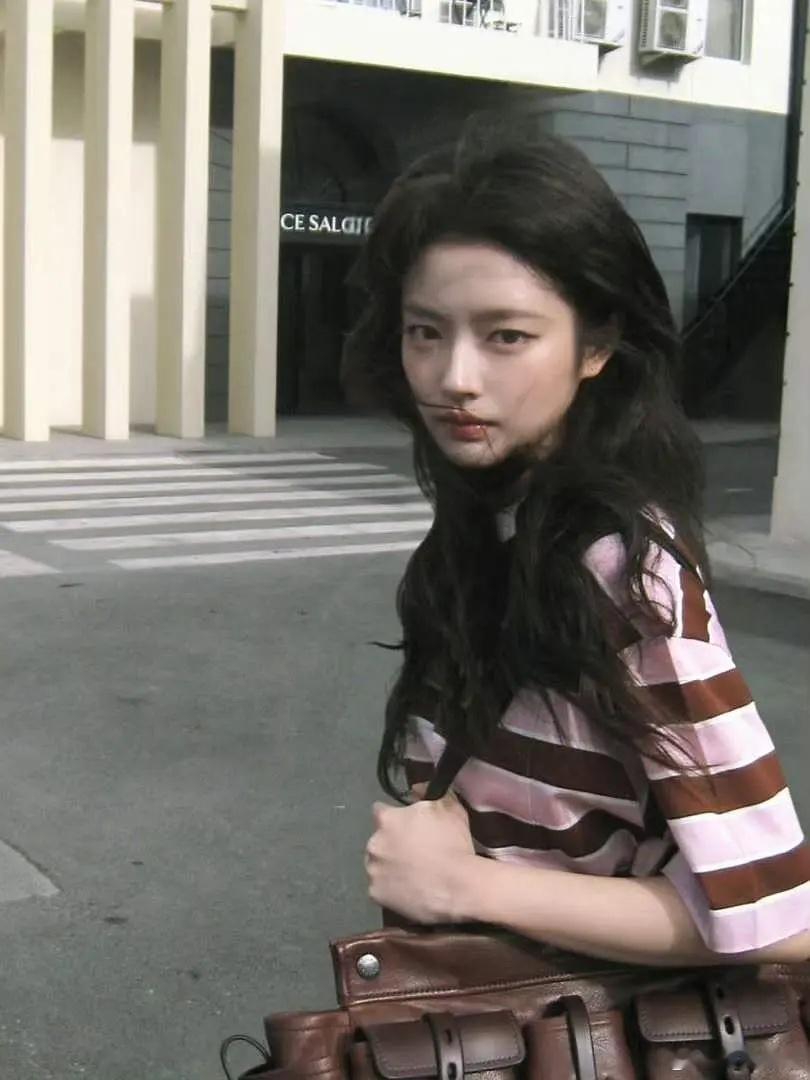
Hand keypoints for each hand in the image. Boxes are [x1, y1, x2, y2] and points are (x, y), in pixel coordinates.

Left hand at [365, 794, 477, 923]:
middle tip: (413, 851)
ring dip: (389, 865)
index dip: (393, 816)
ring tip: (412, 873)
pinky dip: (391, 888)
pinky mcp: (376, 894)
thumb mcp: (448, 807)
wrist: (458, 886)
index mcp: (387, 820)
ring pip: (377, 864)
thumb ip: (427, 793)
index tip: (405, 824)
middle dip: (391, 843)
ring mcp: (373, 871)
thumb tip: (415, 789)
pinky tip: (409, 889)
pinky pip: (381, 888)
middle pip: (378, 840)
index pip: (379, 811)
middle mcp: (374, 843)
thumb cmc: (453, 843)